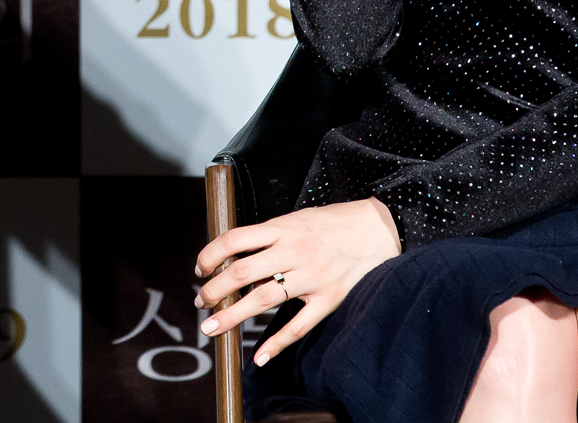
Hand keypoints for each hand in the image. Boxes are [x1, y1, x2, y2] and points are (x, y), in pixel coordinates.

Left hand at [194, 197, 401, 365]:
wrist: (378, 228)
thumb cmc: (332, 223)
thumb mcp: (295, 220)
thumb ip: (269, 239)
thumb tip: (238, 263)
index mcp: (282, 228)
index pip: (233, 240)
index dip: (210, 256)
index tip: (200, 270)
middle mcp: (293, 252)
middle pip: (242, 272)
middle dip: (215, 291)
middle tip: (201, 303)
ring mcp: (312, 277)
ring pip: (263, 299)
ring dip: (232, 316)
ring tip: (211, 328)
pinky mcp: (328, 298)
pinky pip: (299, 325)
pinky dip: (277, 343)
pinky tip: (259, 356)